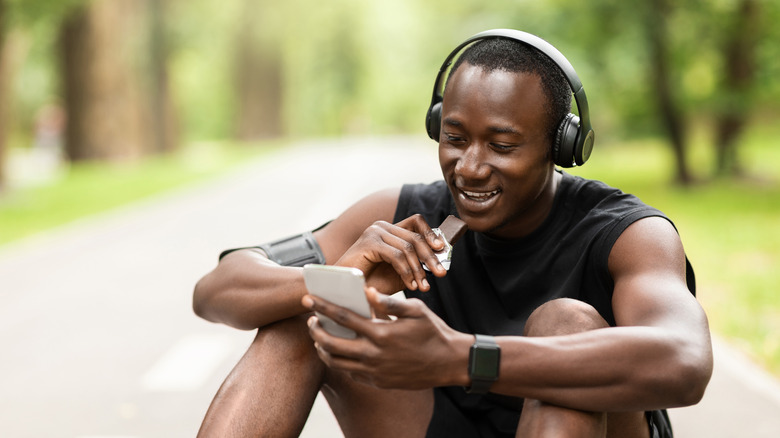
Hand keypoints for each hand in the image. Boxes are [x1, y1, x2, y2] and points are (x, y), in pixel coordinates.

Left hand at [302, 287, 470, 389]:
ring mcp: (374, 372)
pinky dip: (340, 361)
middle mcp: (373, 356)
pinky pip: (351, 373)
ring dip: (323, 348)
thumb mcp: (415, 310)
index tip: (308, 299)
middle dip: (315, 330)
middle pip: (331, 344)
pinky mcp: (378, 382)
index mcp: (381, 334)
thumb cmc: (433, 332)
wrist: (449, 363)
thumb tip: (367, 291)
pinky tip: (341, 350)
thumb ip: (389, 302)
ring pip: (336, 362)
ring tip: (320, 336)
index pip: (342, 317)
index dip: (322, 307)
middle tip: (310, 320)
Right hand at [335, 215, 447, 293]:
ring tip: (423, 286)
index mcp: (389, 230)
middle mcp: (382, 227)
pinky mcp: (369, 242)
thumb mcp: (398, 272)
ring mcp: (374, 232)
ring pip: (408, 247)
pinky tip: (411, 285)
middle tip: (441, 274)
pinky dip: (406, 272)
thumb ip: (414, 264)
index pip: (416, 222)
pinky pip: (397, 256)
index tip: (442, 248)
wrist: (343, 289)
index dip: (431, 233)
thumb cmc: (370, 281)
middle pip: (415, 237)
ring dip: (418, 269)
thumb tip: (437, 263)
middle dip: (430, 257)